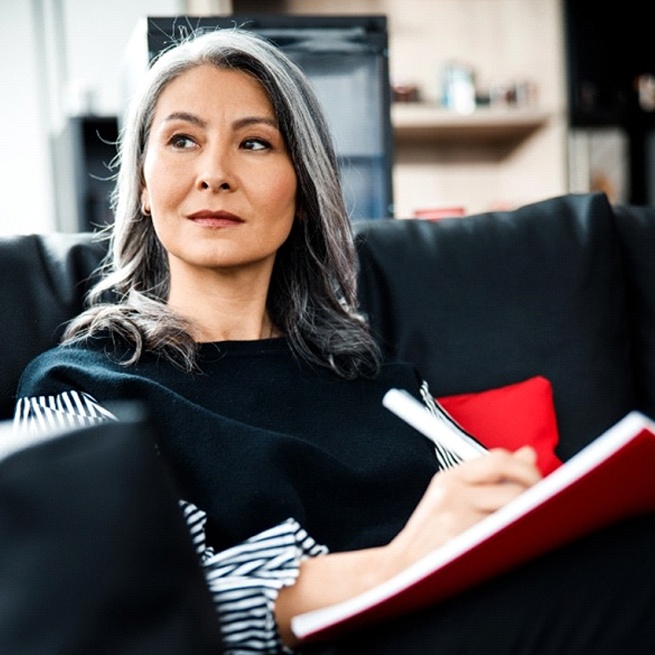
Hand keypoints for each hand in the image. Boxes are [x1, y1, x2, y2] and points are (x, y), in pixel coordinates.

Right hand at [385, 446, 541, 572]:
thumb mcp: (452, 497)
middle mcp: (451, 492)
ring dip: (530, 517)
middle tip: (545, 507)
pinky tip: (517, 543)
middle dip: (537, 494)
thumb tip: (528, 452)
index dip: (526, 468)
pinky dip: (519, 537)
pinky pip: (506, 535)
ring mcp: (455, 518)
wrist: (400, 570)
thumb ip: (490, 476)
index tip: (537, 482)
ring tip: (531, 526)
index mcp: (449, 478)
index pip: (498, 459)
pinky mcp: (461, 542)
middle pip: (513, 483)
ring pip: (515, 509)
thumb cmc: (433, 536)